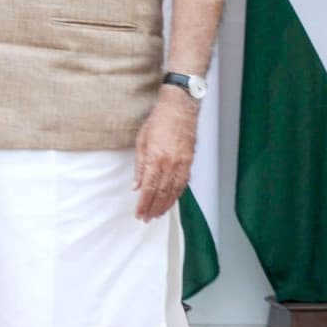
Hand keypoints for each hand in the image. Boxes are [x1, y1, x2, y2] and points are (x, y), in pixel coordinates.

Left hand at [132, 87, 198, 220]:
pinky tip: (171, 201)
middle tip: (147, 218)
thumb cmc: (159, 121)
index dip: (144, 204)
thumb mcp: (141, 141)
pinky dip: (177, 195)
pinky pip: (183, 183)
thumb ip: (139, 166)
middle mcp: (170, 163)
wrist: (179, 108)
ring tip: (158, 214)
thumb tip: (136, 185)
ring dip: (166, 205)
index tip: (140, 214)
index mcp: (156, 158)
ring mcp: (182, 163)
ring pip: (174, 191)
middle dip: (153, 208)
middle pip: (161, 193)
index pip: (148, 188)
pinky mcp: (189, 161)